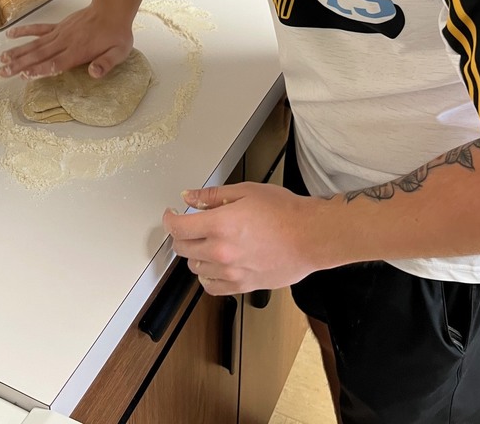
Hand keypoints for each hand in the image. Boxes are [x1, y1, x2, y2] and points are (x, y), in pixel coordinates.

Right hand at [0, 3, 133, 78]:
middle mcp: (65, 42)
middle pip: (39, 55)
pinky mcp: (59, 26)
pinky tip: (11, 35)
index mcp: (78, 51)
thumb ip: (105, 63)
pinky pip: (39, 29)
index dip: (40, 69)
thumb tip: (93, 73)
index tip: (24, 74)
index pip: (56, 63)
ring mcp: (60, 33)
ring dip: (18, 52)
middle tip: (3, 73)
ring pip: (35, 44)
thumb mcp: (119, 52)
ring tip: (1, 60)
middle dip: (20, 65)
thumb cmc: (116, 34)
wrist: (112, 9)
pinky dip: (24, 31)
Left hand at [162, 183, 327, 295]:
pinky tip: (215, 264)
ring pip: (195, 267)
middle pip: (182, 248)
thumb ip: (212, 196)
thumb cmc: (284, 212)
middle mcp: (221, 252)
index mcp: (220, 225)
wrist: (310, 236)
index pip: (178, 228)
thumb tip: (189, 197)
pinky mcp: (242, 286)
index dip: (169, 219)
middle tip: (190, 225)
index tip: (171, 214)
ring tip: (208, 242)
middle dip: (181, 235)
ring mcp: (231, 272)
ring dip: (195, 254)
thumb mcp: (246, 192)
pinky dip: (208, 275)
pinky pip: (211, 287)